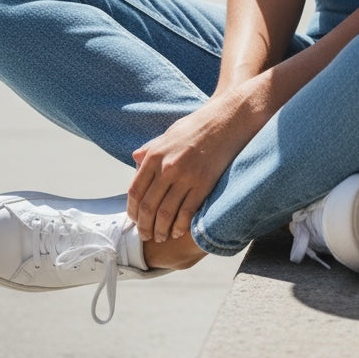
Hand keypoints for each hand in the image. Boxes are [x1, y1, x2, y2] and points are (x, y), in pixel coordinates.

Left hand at [127, 93, 253, 244]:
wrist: (226, 120)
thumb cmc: (198, 125)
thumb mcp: (169, 133)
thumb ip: (151, 148)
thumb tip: (135, 159)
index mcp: (155, 155)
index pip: (135, 191)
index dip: (132, 211)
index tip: (135, 220)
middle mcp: (167, 167)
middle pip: (148, 207)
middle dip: (144, 226)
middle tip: (145, 235)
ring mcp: (185, 177)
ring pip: (165, 214)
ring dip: (160, 230)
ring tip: (160, 237)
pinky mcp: (203, 184)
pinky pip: (186, 213)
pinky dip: (179, 227)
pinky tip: (177, 232)